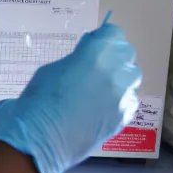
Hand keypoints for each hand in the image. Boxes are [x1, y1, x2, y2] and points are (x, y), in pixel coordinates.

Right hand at [0, 23, 141, 172]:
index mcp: (98, 51)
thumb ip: (78, 61)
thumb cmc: (40, 99)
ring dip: (119, 80)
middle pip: (126, 55)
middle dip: (113, 58)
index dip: (103, 40)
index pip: (114, 34)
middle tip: (96, 70)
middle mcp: (117, 69)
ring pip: (131, 79)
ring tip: (99, 92)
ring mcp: (124, 95)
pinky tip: (101, 110)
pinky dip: (118, 102)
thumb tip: (87, 61)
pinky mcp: (125, 116)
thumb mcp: (54, 69)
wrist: (43, 138)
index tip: (94, 47)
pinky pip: (129, 101)